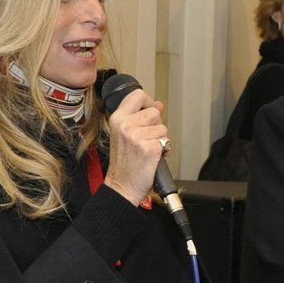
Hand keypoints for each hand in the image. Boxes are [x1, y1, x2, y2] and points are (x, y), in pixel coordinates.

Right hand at [105, 88, 167, 206]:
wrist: (122, 187)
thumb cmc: (124, 163)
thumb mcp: (125, 135)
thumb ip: (140, 117)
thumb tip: (158, 104)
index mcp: (117, 119)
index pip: (137, 95)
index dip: (148, 102)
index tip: (149, 112)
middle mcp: (125, 125)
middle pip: (154, 111)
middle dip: (156, 125)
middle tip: (147, 139)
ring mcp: (137, 137)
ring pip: (162, 127)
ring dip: (161, 139)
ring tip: (149, 150)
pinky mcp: (149, 148)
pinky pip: (166, 141)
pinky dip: (164, 151)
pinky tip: (154, 158)